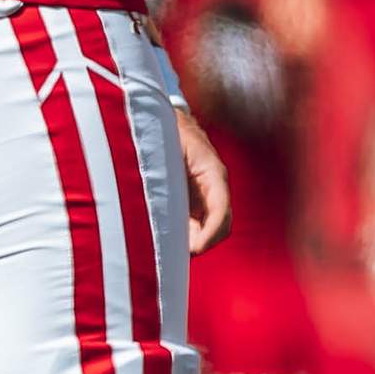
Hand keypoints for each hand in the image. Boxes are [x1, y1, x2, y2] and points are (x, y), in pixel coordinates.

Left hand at [176, 106, 231, 255]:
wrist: (165, 117)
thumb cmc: (164, 129)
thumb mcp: (163, 146)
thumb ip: (163, 169)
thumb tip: (154, 200)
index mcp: (213, 173)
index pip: (221, 211)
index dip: (210, 234)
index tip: (194, 249)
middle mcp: (214, 186)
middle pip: (219, 226)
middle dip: (201, 243)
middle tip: (174, 256)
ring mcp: (207, 194)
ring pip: (208, 228)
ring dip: (192, 242)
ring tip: (167, 253)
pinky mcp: (196, 198)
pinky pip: (197, 223)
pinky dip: (186, 235)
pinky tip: (166, 241)